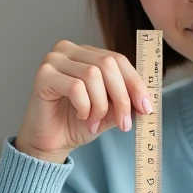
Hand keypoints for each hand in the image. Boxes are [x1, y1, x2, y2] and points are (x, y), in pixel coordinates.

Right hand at [15, 41, 152, 163]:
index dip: (135, 83)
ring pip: (93, 75)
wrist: (51, 143)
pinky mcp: (44, 75)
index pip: (118, 60)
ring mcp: (54, 59)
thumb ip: (127, 101)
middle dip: (121, 97)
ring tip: (94, 123)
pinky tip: (81, 117)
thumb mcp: (110, 112)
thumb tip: (148, 100)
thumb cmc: (76, 123)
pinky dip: (84, 107)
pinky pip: (75, 87)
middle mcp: (69, 50)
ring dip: (100, 106)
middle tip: (124, 123)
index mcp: (87, 53)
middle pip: (108, 64)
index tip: (146, 108)